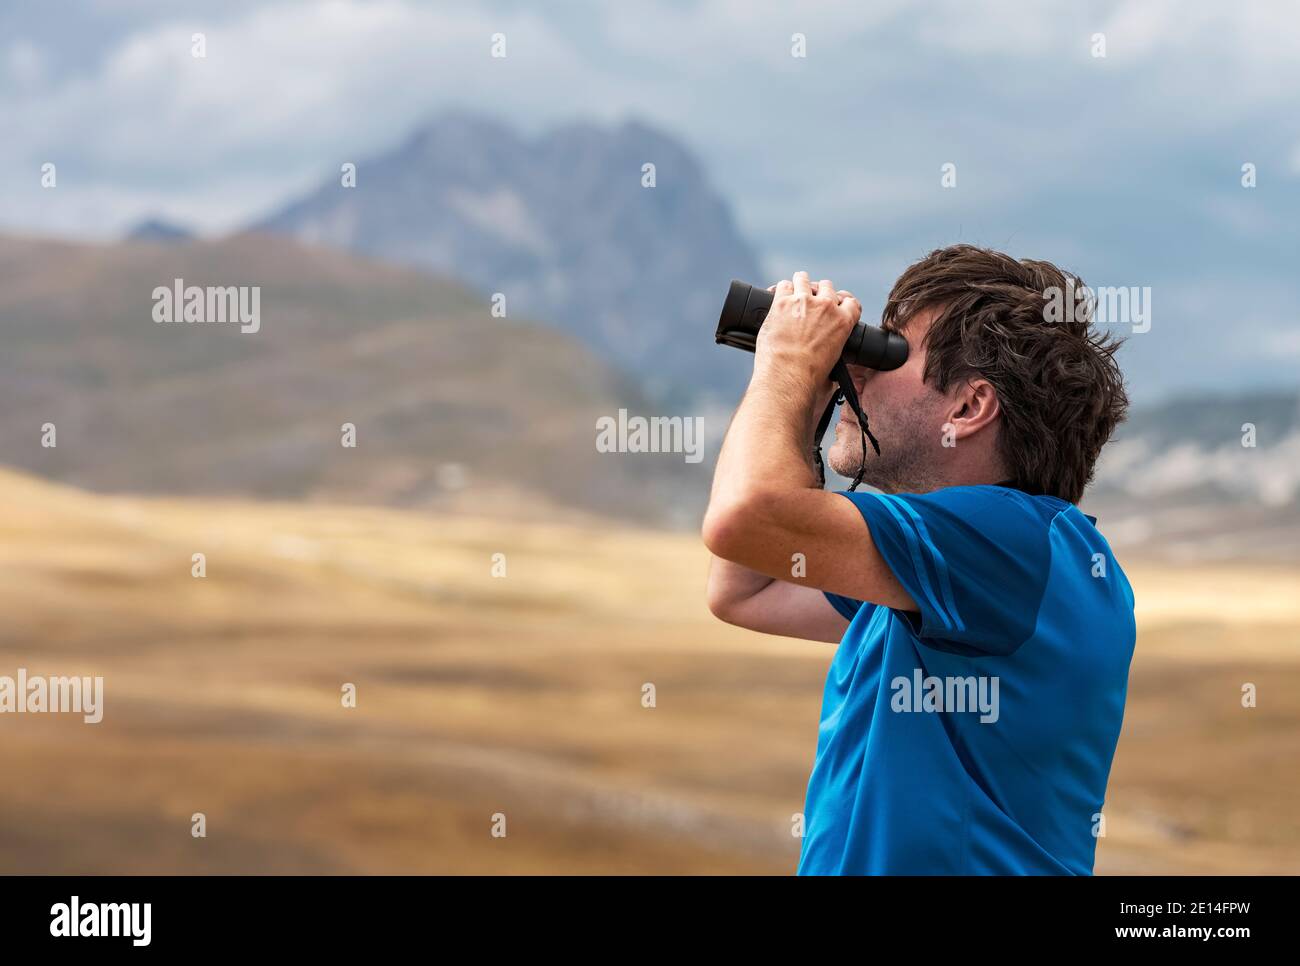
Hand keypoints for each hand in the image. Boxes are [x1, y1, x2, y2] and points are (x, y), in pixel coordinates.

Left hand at [755, 271, 861, 396]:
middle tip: (811, 302)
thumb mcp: (835, 365)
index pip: (851, 301)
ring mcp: (803, 302)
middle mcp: (826, 307)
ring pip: (803, 279)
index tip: (836, 304)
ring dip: (800, 284)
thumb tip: (831, 365)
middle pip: (826, 286)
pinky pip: (782, 286)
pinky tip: (775, 296)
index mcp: (843, 322)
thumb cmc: (809, 378)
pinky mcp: (781, 303)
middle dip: (819, 292)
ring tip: (794, 291)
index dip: (842, 301)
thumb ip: (835, 352)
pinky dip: (779, 290)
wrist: (787, 377)